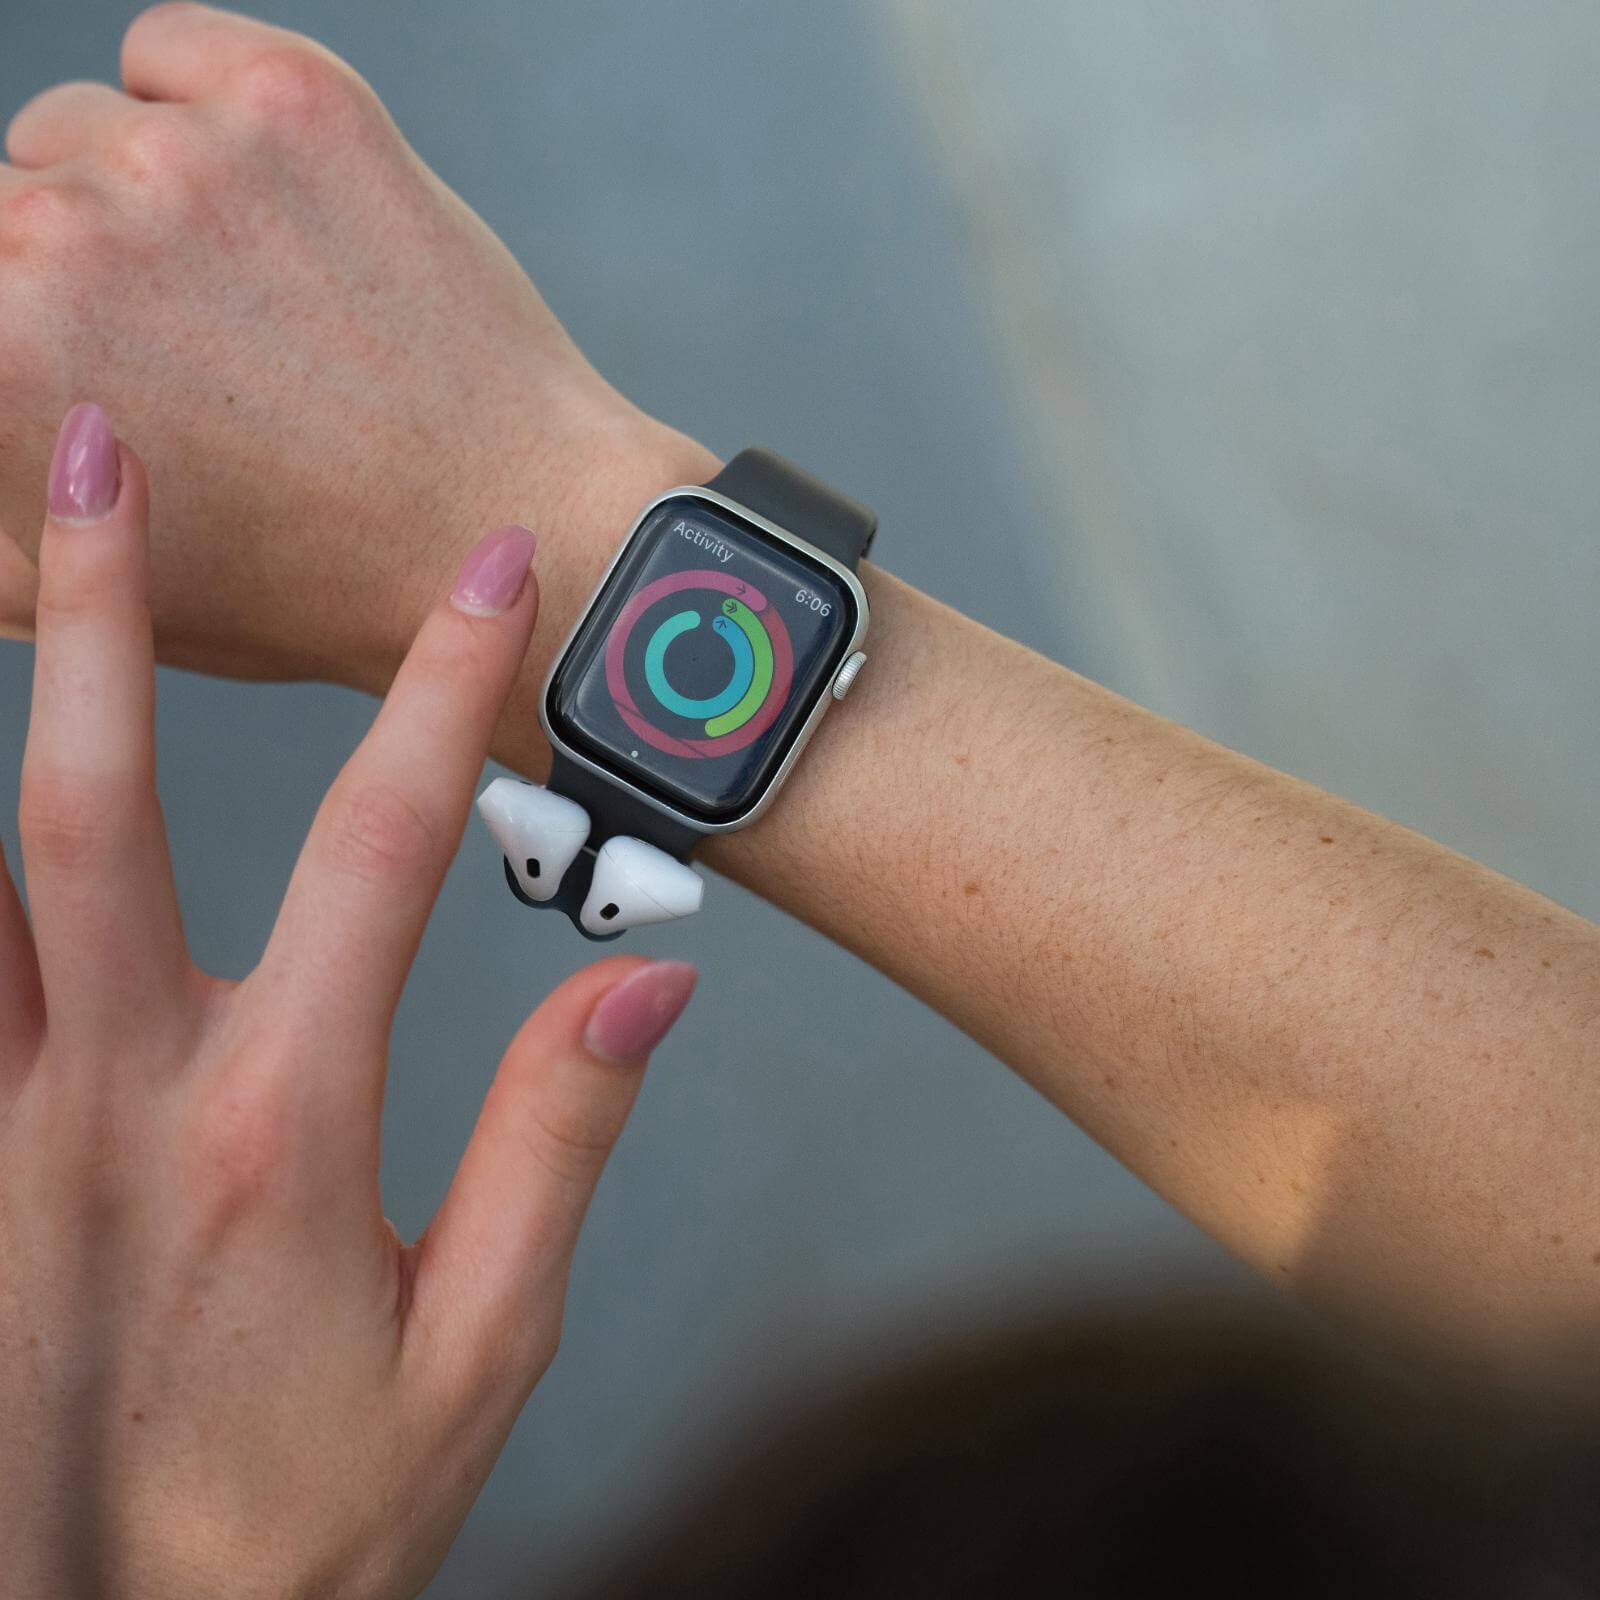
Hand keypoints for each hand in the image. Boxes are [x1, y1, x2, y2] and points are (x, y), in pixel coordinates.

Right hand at [0, 2, 712, 696]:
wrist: (508, 526)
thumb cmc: (313, 582)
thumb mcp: (101, 600)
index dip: (25, 328)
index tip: (99, 358)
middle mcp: (64, 232)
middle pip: (6, 197)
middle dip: (71, 271)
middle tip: (188, 354)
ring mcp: (189, 156)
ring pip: (85, 126)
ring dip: (137, 196)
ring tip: (250, 302)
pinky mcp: (295, 102)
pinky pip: (170, 51)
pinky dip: (197, 107)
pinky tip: (268, 208)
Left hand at [1, 403, 696, 1599]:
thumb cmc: (301, 1526)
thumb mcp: (477, 1359)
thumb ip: (555, 1154)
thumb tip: (651, 988)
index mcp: (278, 1128)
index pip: (380, 852)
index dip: (443, 688)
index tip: (489, 566)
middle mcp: (114, 1101)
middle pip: (90, 809)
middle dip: (108, 612)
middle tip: (96, 446)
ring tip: (4, 570)